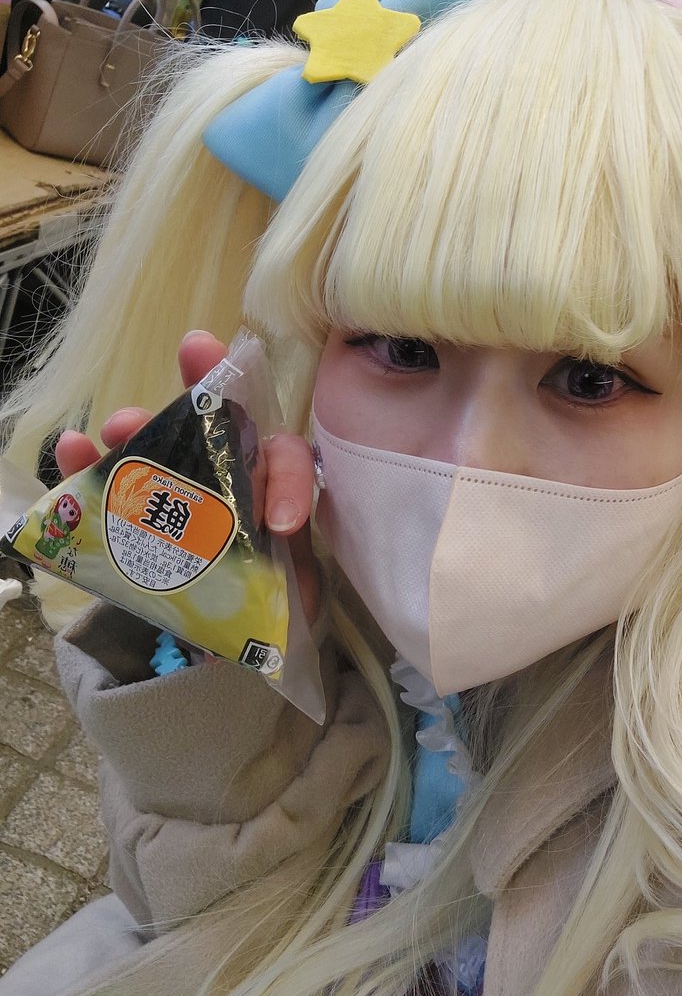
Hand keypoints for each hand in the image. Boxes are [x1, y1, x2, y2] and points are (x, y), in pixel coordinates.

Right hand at [55, 330, 319, 622]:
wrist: (218, 642)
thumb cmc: (263, 604)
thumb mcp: (288, 590)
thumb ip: (292, 568)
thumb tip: (280, 545)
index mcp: (273, 492)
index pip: (286, 463)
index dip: (288, 482)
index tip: (283, 522)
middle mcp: (226, 478)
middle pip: (216, 427)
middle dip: (203, 393)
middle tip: (195, 353)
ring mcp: (176, 491)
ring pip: (159, 447)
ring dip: (142, 428)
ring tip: (119, 426)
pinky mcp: (134, 515)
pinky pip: (107, 485)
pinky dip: (88, 466)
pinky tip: (74, 448)